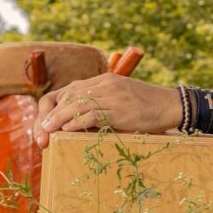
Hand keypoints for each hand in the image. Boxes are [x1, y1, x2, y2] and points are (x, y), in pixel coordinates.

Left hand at [33, 72, 181, 147]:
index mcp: (104, 80)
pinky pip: (92, 114)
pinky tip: (66, 130)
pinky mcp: (120, 109)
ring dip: (57, 119)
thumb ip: (102, 102)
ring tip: (46, 131)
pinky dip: (76, 123)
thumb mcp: (122, 97)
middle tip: (40, 131)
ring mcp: (113, 96)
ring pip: (76, 105)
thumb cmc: (148, 105)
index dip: (52, 106)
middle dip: (50, 115)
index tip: (44, 122)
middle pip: (68, 97)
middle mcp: (105, 84)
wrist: (172, 105)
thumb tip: (79, 120)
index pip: (69, 90)